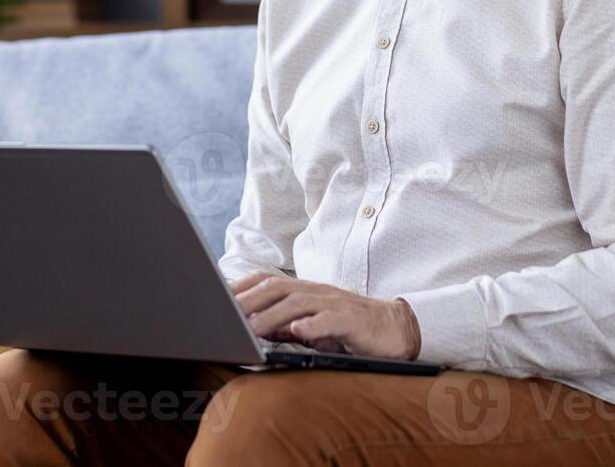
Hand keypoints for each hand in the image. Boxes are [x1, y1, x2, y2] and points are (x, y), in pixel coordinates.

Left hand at [230, 274, 421, 360]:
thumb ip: (287, 326)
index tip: (218, 296)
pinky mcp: (352, 320)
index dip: (242, 286)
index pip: (267, 282)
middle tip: (226, 313)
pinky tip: (297, 332)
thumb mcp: (314, 326)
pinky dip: (312, 325)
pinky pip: (330, 320)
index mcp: (305, 291)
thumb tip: (257, 328)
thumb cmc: (351, 328)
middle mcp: (316, 292)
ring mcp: (334, 303)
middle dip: (249, 299)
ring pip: (299, 303)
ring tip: (253, 327)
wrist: (396, 329)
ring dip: (273, 315)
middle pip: (277, 288)